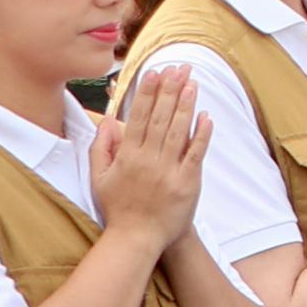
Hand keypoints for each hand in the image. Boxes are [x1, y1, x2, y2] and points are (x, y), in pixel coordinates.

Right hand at [93, 64, 211, 244]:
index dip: (147, 93)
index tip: (154, 72)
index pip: (139, 117)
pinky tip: (206, 116)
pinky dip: (201, 135)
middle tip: (178, 68)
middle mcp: (148, 160)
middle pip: (161, 118)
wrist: (138, 237)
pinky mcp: (187, 182)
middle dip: (169, 90)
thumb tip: (107, 121)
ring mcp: (168, 171)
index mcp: (127, 156)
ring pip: (178, 131)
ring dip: (186, 105)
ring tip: (192, 82)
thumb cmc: (119, 207)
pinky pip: (195, 154)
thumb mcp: (100, 178)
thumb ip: (101, 148)